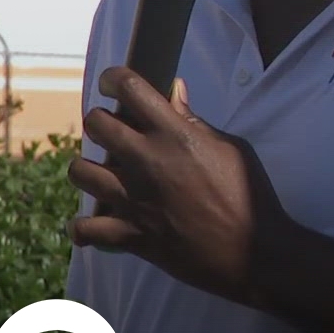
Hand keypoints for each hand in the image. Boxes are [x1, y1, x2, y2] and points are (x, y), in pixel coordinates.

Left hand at [68, 67, 296, 308]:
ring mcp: (135, 200)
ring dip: (88, 168)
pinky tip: (92, 224)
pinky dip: (83, 228)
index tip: (113, 84)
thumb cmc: (248, 196)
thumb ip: (194, 121)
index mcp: (175, 136)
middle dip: (99, 121)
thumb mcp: (230, 148)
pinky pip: (87, 229)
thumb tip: (174, 91)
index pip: (130, 88)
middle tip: (110, 130)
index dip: (114, 78)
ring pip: (81, 172)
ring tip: (100, 173)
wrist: (252, 253)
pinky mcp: (131, 235)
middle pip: (96, 125)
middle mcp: (148, 162)